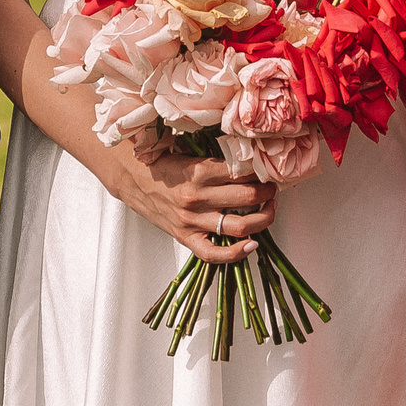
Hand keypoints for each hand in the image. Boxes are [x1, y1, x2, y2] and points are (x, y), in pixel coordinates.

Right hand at [102, 147, 277, 262]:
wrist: (131, 179)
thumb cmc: (162, 164)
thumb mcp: (189, 152)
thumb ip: (216, 158)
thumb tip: (249, 157)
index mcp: (198, 171)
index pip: (243, 172)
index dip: (261, 171)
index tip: (269, 168)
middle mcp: (197, 197)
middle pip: (248, 197)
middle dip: (268, 191)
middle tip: (273, 187)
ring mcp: (192, 220)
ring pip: (240, 225)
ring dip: (264, 218)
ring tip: (270, 208)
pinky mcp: (186, 237)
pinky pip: (214, 253)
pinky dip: (237, 253)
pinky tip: (252, 245)